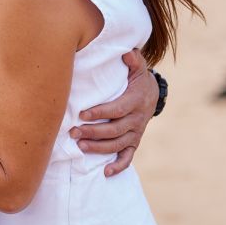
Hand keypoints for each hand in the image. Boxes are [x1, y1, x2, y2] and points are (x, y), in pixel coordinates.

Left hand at [69, 49, 158, 176]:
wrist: (153, 94)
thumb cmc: (137, 79)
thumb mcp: (137, 67)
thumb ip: (133, 60)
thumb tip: (126, 52)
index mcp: (135, 101)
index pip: (117, 109)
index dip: (100, 113)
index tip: (82, 114)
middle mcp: (137, 119)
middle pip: (115, 130)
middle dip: (93, 132)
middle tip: (73, 132)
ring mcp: (136, 133)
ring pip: (118, 144)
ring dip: (99, 148)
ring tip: (80, 146)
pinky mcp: (134, 142)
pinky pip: (128, 157)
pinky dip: (118, 166)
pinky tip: (106, 172)